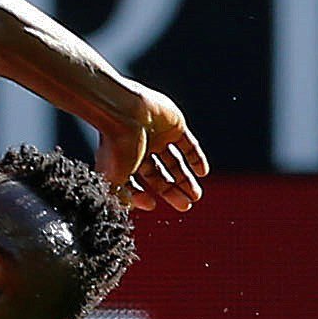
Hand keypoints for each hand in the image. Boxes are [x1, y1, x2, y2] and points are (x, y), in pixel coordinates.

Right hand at [95, 81, 208, 212]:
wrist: (123, 111)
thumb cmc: (115, 145)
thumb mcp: (115, 177)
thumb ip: (122, 195)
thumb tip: (131, 207)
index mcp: (123, 161)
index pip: (136, 182)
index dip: (143, 195)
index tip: (152, 205)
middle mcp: (140, 149)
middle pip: (159, 175)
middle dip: (172, 191)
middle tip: (185, 206)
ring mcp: (158, 137)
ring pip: (174, 162)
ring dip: (185, 179)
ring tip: (195, 195)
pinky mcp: (174, 126)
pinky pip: (188, 145)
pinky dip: (196, 158)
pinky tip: (202, 172)